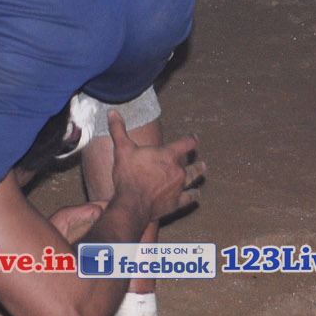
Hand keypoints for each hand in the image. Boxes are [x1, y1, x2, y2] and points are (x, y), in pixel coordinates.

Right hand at [105, 110, 202, 225]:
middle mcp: (177, 169)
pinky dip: (194, 195)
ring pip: (193, 177)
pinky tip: (197, 194)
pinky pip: (189, 197)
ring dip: (198, 172)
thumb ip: (118, 130)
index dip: (191, 140)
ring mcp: (179, 186)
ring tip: (203, 168)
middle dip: (193, 158)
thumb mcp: (121, 149)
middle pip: (190, 161)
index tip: (194, 138)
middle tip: (199, 158)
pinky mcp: (177, 201)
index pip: (186, 143)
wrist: (132, 203)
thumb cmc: (128, 176)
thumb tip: (112, 112)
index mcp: (167, 154)